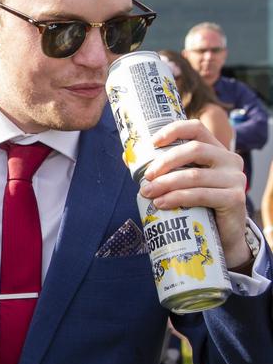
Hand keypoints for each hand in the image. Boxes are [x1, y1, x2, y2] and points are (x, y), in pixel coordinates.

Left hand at [139, 118, 250, 268]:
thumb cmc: (199, 204)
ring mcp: (236, 179)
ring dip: (166, 183)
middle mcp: (230, 160)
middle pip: (195, 150)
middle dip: (165, 162)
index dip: (174, 131)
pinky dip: (177, 198)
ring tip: (147, 193)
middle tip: (146, 176)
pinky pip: (201, 195)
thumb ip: (161, 169)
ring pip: (195, 175)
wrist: (223, 235)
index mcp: (216, 150)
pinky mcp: (235, 198)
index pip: (196, 128)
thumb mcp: (181, 182)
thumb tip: (127, 157)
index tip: (152, 143)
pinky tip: (161, 203)